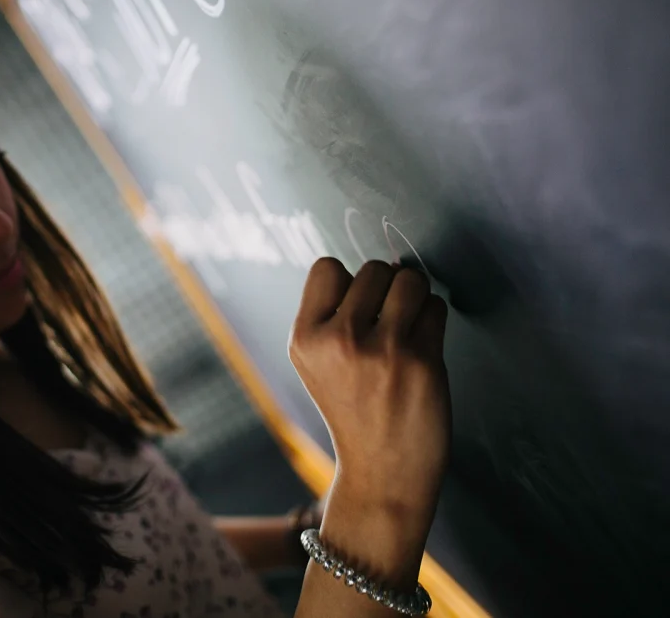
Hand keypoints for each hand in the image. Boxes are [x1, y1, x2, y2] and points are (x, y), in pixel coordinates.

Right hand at [287, 259, 451, 521]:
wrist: (382, 473)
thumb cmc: (355, 412)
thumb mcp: (318, 364)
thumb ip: (336, 317)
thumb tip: (390, 268)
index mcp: (304, 338)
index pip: (326, 267)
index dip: (348, 282)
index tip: (357, 310)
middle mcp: (337, 339)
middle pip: (373, 269)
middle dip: (386, 288)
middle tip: (388, 324)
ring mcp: (381, 348)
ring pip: (409, 279)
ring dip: (415, 296)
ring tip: (408, 329)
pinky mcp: (420, 359)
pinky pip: (435, 306)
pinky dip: (434, 319)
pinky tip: (423, 347)